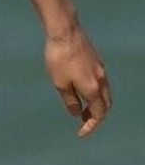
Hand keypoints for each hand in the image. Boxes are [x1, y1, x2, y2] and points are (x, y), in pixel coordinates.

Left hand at [44, 22, 111, 137]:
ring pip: (104, 93)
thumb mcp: (60, 84)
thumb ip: (70, 101)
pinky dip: (95, 92)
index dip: (91, 126)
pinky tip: (81, 89)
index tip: (80, 133)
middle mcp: (101, 80)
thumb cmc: (59, 58)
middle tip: (83, 121)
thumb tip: (77, 113)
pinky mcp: (97, 60)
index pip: (98, 114)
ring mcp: (101, 69)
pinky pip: (101, 82)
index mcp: (93, 89)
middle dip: (96, 116)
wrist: (64, 31)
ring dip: (96, 104)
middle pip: (105, 105)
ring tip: (82, 107)